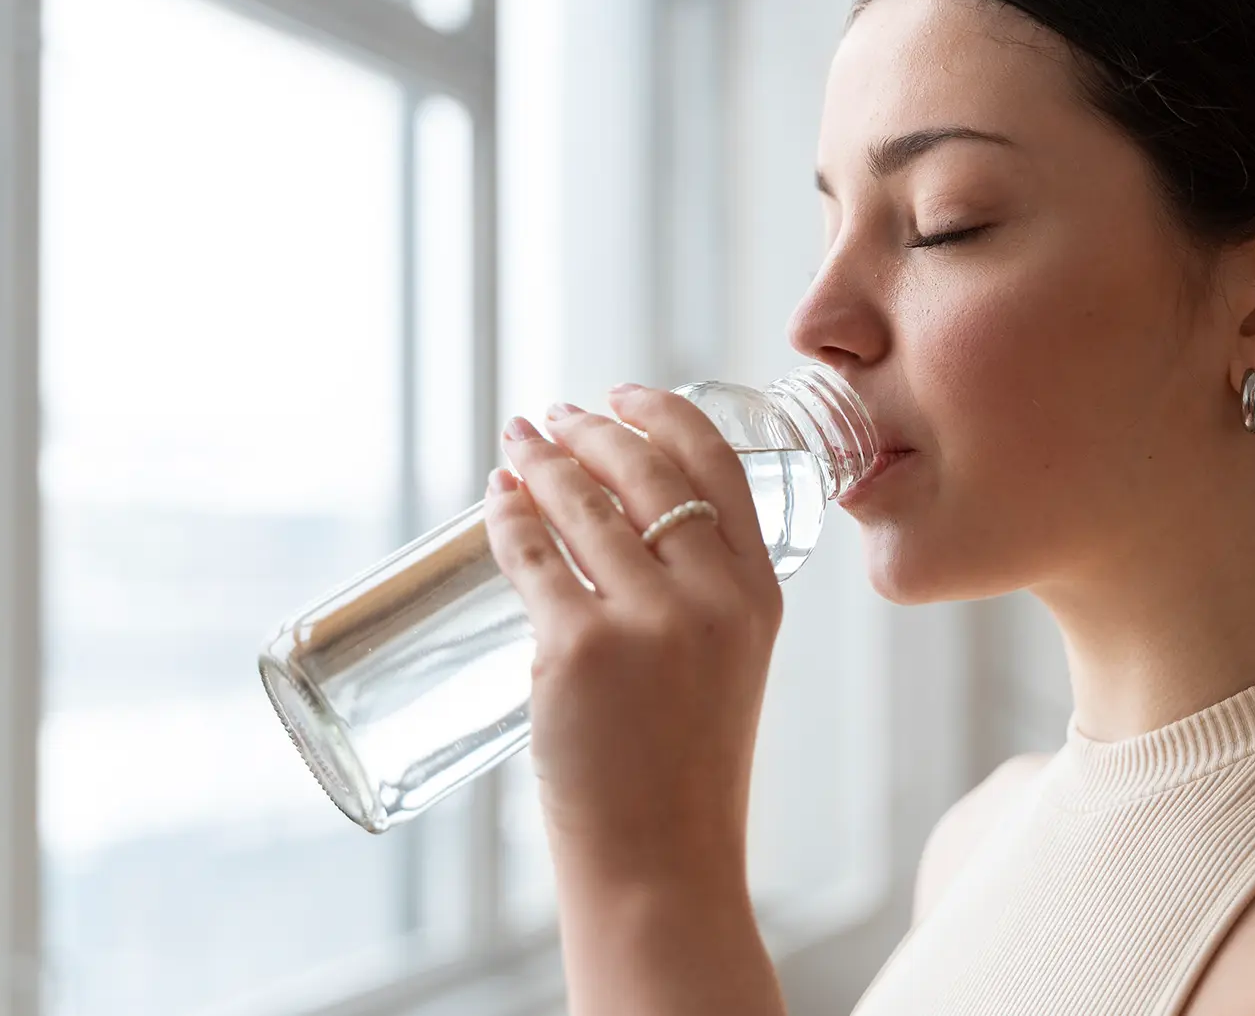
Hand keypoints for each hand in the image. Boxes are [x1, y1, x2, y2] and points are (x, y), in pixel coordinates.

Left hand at [482, 383, 782, 887]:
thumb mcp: (730, 666)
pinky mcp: (579, 650)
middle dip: (592, 430)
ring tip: (517, 445)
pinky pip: (531, 555)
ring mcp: (648, 621)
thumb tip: (613, 526)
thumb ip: (701, 598)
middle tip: (556, 416)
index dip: (665, 416)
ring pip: (583, 505)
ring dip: (542, 461)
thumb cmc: (687, 771)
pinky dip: (505, 516)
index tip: (625, 394)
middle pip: (646, 471)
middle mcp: (713, 596)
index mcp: (760, 594)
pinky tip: (495, 499)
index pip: (719, 467)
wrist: (663, 860)